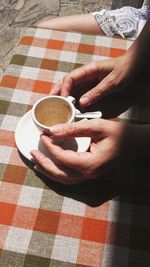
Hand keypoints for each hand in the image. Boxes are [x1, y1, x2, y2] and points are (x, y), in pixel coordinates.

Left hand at [30, 119, 144, 184]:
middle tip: (32, 152)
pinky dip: (59, 173)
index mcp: (90, 164)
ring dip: (49, 171)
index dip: (50, 146)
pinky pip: (71, 177)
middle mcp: (89, 174)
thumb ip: (74, 128)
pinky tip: (52, 167)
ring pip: (64, 179)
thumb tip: (52, 130)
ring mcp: (91, 175)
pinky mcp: (92, 172)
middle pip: (60, 174)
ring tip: (37, 163)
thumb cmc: (121, 134)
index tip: (43, 135)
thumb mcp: (98, 126)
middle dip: (44, 164)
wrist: (138, 144)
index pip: (63, 157)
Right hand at [51, 53, 136, 106]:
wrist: (133, 66)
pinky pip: (79, 93)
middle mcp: (85, 75)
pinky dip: (73, 100)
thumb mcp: (112, 82)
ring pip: (71, 89)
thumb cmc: (124, 70)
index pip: (70, 78)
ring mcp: (87, 81)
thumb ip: (98, 92)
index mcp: (89, 70)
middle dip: (57, 92)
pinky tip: (70, 108)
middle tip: (49, 103)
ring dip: (63, 97)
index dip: (64, 89)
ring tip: (55, 107)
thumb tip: (82, 103)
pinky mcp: (91, 87)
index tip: (63, 100)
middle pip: (66, 83)